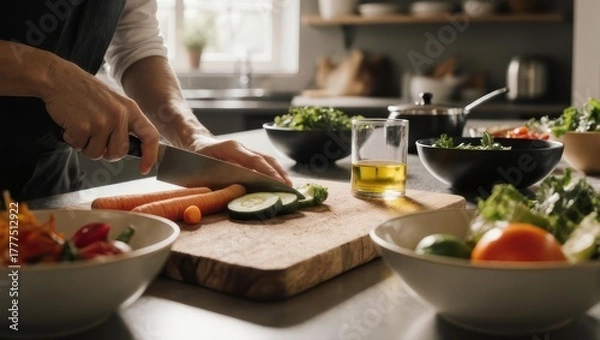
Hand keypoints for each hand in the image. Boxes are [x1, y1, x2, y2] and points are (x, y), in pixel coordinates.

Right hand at [40, 58, 159, 173]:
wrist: (59, 78)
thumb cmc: (85, 92)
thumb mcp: (114, 102)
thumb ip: (124, 123)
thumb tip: (131, 148)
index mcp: (130, 109)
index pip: (150, 136)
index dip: (150, 155)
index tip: (145, 168)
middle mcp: (119, 115)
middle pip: (119, 152)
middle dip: (105, 152)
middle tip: (95, 138)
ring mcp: (102, 121)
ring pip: (97, 153)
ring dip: (86, 145)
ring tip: (82, 125)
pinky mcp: (84, 127)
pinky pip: (79, 147)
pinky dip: (72, 139)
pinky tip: (71, 123)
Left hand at [190, 137, 292, 185]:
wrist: (194, 142)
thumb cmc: (195, 157)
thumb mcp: (201, 168)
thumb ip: (217, 179)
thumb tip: (234, 191)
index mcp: (231, 148)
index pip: (255, 160)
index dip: (268, 172)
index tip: (279, 183)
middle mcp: (240, 147)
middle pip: (266, 158)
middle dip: (279, 173)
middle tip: (289, 187)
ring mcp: (244, 150)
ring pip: (266, 159)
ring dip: (278, 172)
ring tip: (288, 186)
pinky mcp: (246, 155)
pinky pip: (262, 162)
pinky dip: (271, 171)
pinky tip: (278, 182)